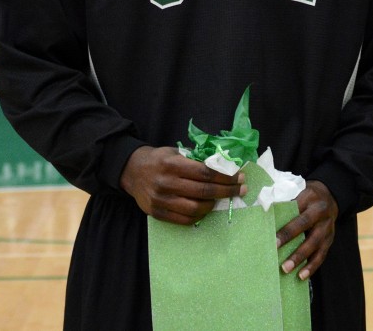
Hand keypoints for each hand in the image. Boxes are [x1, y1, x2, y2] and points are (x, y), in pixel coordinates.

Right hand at [119, 145, 244, 224]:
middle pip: (203, 191)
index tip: (239, 177)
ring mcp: (160, 200)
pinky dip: (199, 215)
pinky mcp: (157, 213)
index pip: (205, 173)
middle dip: (226, 191)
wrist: (132, 171)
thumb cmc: (160, 159)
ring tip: (221, 199)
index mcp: (172, 164)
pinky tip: (206, 208)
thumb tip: (224, 166)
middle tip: (240, 189)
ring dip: (213, 204)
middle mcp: (166, 183)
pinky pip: (183, 219)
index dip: (225, 176)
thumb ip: (196, 160)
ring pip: (195, 208)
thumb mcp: (176, 152)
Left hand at [276, 179, 338, 279]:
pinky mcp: (330, 239)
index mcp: (309, 197)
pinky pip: (322, 254)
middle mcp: (320, 211)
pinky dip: (312, 266)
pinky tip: (302, 276)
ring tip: (286, 269)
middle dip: (289, 237)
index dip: (284, 221)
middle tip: (274, 249)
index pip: (295, 208)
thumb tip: (263, 214)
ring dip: (300, 257)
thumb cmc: (307, 197)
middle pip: (305, 224)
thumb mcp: (298, 191)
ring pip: (315, 243)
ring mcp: (327, 226)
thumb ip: (284, 201)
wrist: (331, 197)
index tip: (271, 235)